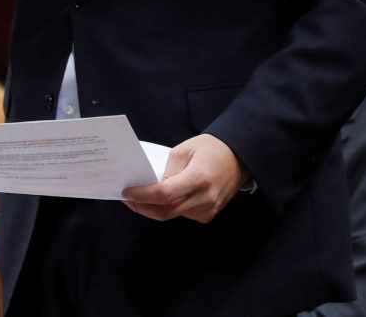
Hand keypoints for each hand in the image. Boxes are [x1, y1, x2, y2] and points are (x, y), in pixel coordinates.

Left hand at [121, 133, 246, 223]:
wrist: (238, 158)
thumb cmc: (211, 149)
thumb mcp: (185, 150)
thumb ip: (167, 169)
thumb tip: (150, 183)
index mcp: (199, 178)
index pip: (165, 194)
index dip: (143, 195)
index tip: (126, 192)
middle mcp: (205, 198)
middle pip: (166, 210)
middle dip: (142, 206)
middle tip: (127, 198)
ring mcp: (208, 210)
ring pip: (172, 215)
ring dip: (153, 209)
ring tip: (138, 199)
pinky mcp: (208, 215)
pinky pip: (182, 215)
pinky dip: (167, 209)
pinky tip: (157, 201)